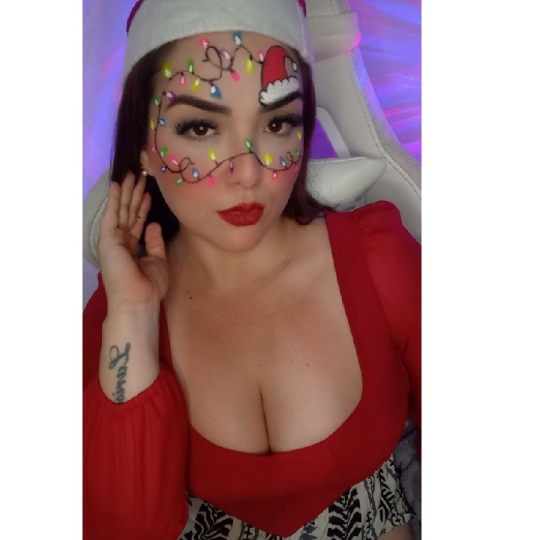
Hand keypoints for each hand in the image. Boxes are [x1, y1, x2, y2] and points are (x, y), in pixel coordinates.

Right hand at [98, 172, 168, 311]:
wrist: (138, 300)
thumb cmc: (149, 286)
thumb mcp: (158, 260)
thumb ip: (154, 241)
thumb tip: (153, 223)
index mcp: (132, 248)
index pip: (137, 222)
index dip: (143, 206)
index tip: (149, 191)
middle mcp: (121, 241)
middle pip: (129, 212)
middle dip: (135, 194)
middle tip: (141, 174)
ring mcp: (113, 239)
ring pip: (122, 210)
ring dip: (127, 191)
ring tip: (133, 174)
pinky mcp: (108, 238)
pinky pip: (112, 214)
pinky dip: (114, 198)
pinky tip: (117, 184)